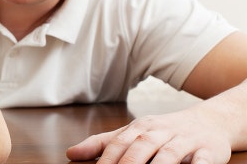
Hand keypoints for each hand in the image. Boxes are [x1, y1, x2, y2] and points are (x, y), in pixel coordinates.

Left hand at [66, 106, 231, 162]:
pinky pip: (203, 160)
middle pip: (140, 147)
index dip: (105, 160)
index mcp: (140, 128)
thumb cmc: (164, 131)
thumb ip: (102, 144)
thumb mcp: (133, 133)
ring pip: (169, 154)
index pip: (118, 144)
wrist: (211, 121)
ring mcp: (185, 140)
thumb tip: (70, 153)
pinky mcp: (209, 151)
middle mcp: (160, 132)